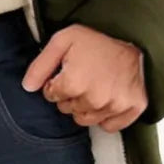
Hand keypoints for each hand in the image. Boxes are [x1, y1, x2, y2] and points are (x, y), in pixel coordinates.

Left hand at [21, 23, 147, 132]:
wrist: (136, 37)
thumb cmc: (98, 39)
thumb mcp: (62, 41)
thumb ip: (41, 65)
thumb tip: (28, 87)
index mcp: (74, 83)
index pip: (51, 95)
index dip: (56, 82)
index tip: (68, 71)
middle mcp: (94, 99)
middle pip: (67, 109)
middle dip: (71, 94)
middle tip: (84, 75)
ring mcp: (114, 106)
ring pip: (85, 119)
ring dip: (86, 106)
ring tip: (95, 85)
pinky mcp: (132, 110)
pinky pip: (109, 126)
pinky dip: (106, 116)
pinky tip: (108, 97)